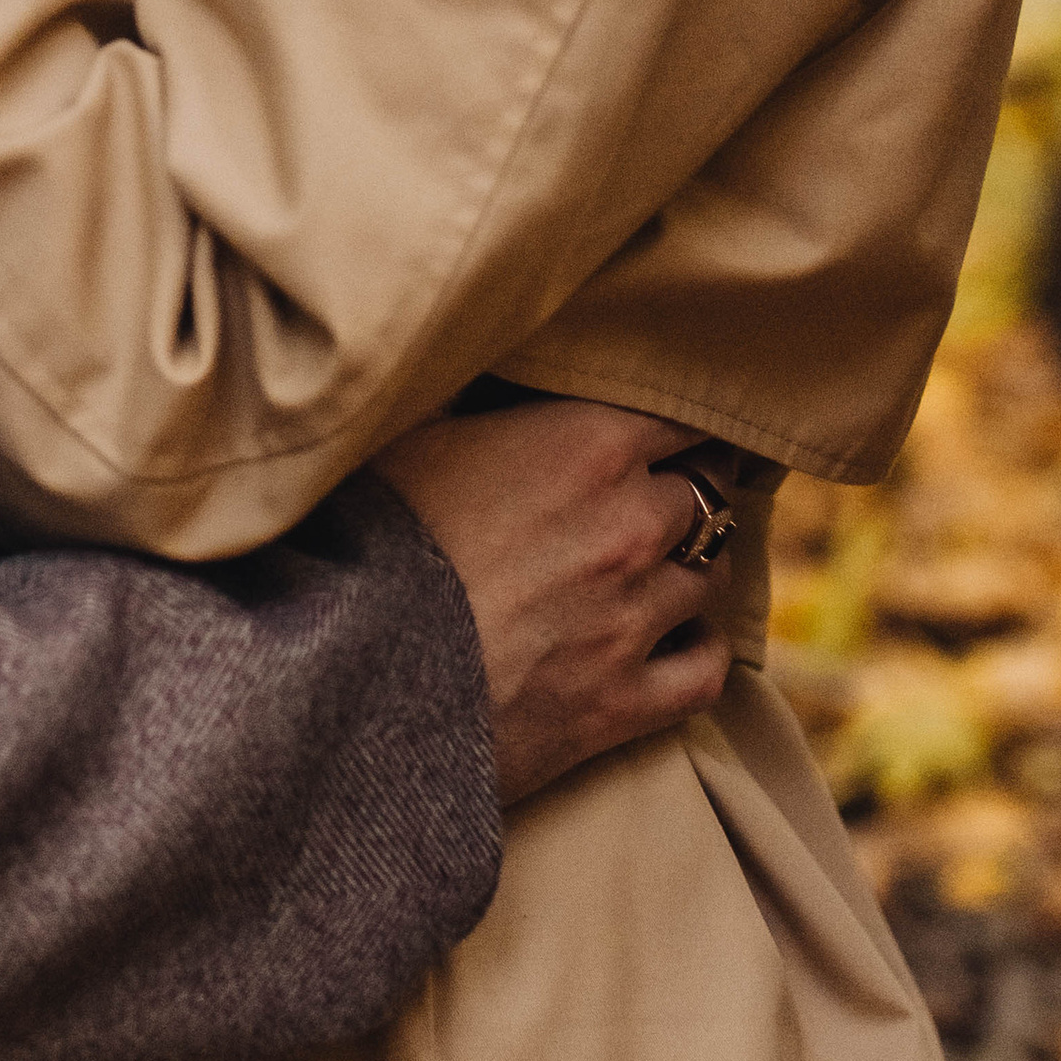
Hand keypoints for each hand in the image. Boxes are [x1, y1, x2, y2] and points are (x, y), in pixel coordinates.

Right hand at [374, 396, 734, 805]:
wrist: (348, 677)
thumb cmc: (369, 541)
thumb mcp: (411, 435)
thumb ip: (477, 398)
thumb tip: (490, 358)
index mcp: (587, 446)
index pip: (684, 410)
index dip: (674, 417)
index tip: (660, 425)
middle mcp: (632, 526)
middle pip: (708, 489)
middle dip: (683, 487)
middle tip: (652, 491)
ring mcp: (636, 618)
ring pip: (712, 573)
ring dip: (687, 564)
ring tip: (651, 563)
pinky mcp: (624, 703)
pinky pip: (707, 668)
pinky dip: (697, 649)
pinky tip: (674, 637)